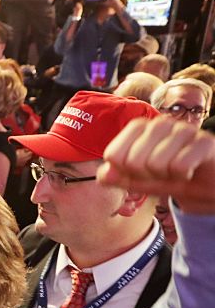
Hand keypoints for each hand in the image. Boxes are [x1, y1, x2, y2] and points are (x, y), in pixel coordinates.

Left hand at [99, 116, 214, 214]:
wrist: (209, 184)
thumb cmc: (171, 177)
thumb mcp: (139, 181)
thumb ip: (118, 178)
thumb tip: (103, 175)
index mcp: (139, 128)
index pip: (113, 155)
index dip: (124, 173)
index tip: (141, 172)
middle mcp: (159, 124)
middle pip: (132, 161)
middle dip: (146, 177)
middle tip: (162, 173)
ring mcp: (183, 130)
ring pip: (155, 164)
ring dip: (166, 177)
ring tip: (176, 172)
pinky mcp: (204, 141)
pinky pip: (179, 167)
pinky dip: (183, 176)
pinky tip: (190, 171)